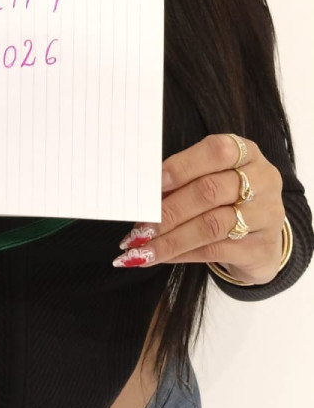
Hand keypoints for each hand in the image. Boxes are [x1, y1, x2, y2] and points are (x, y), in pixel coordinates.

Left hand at [113, 133, 284, 284]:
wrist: (261, 240)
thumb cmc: (228, 200)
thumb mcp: (212, 178)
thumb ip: (184, 179)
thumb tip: (144, 194)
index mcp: (246, 153)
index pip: (217, 151)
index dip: (182, 166)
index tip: (152, 183)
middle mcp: (263, 180)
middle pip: (210, 191)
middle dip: (169, 209)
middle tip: (140, 226)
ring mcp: (267, 214)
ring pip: (212, 225)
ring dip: (171, 238)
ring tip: (142, 247)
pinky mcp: (262, 248)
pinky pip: (216, 251)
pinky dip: (183, 253)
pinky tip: (163, 256)